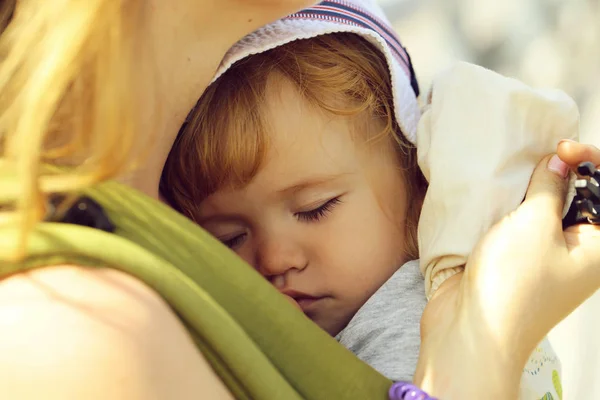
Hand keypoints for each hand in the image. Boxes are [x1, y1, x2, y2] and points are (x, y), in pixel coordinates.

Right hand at [415, 142, 599, 398]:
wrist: (471, 330)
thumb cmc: (512, 280)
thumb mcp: (535, 223)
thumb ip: (550, 186)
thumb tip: (559, 160)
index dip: (591, 162)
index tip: (561, 147)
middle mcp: (580, 253)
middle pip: (583, 199)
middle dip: (567, 171)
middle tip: (543, 152)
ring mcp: (548, 259)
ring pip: (551, 212)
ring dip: (538, 189)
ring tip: (522, 168)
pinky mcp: (519, 262)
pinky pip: (525, 226)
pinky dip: (517, 208)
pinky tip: (503, 193)